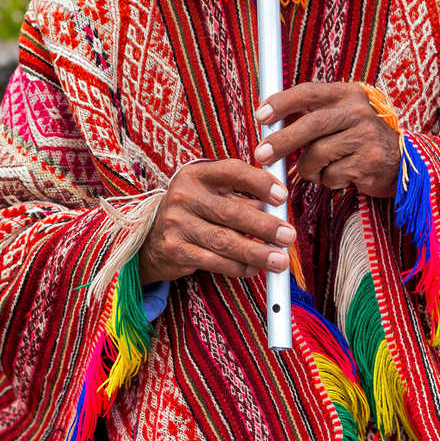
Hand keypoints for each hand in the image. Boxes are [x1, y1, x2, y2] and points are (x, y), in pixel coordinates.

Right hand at [138, 159, 295, 284]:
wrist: (151, 237)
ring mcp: (177, 223)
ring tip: (279, 260)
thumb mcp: (212, 194)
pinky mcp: (175, 250)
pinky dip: (237, 267)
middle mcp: (184, 195)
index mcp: (197, 173)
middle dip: (265, 226)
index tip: (282, 196)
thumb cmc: (194, 211)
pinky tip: (254, 269)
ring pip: (225, 240)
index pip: (233, 171)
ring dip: (257, 252)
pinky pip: (213, 261)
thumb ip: (242, 197)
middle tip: (288, 235)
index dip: (260, 182)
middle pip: (232, 211)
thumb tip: (279, 210)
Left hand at [254, 81, 399, 197]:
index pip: (308, 92)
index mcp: (347, 93)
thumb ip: (309, 114)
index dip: (281, 103)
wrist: (402, 163)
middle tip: (261, 155)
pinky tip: (341, 176)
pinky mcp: (369, 162)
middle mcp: (358, 111)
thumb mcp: (339, 116)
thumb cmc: (358, 138)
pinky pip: (331, 175)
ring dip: (309, 168)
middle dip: (281, 142)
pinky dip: (327, 180)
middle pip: (310, 125)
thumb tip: (267, 120)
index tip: (260, 116)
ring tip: (318, 169)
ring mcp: (366, 136)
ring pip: (317, 154)